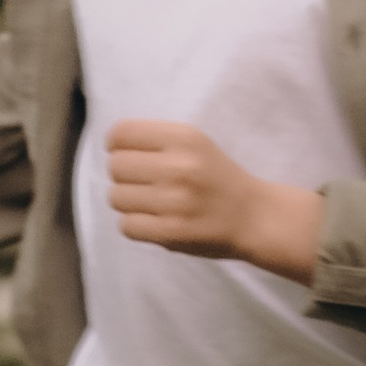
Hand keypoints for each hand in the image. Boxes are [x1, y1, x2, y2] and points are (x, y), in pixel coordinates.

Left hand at [105, 121, 321, 284]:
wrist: (255, 217)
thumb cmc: (218, 178)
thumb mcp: (196, 144)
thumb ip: (157, 141)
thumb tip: (111, 148)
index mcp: (184, 138)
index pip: (121, 133)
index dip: (116, 146)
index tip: (128, 156)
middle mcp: (178, 166)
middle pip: (115, 166)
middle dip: (124, 176)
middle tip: (143, 184)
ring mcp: (174, 201)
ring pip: (116, 197)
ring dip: (128, 203)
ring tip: (151, 204)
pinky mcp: (171, 232)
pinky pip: (126, 226)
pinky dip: (136, 225)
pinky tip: (154, 221)